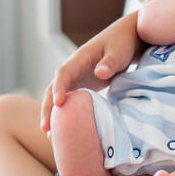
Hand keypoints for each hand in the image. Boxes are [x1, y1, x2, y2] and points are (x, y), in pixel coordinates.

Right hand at [40, 12, 141, 133]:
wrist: (127, 38)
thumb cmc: (123, 43)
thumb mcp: (119, 51)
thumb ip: (110, 62)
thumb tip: (100, 73)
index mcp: (80, 58)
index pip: (63, 73)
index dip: (58, 88)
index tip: (58, 104)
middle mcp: (73, 69)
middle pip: (53, 88)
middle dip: (48, 107)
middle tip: (46, 129)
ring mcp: (76, 78)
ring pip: (58, 96)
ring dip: (53, 114)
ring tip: (51, 136)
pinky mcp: (82, 86)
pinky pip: (69, 101)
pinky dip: (65, 114)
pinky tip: (66, 131)